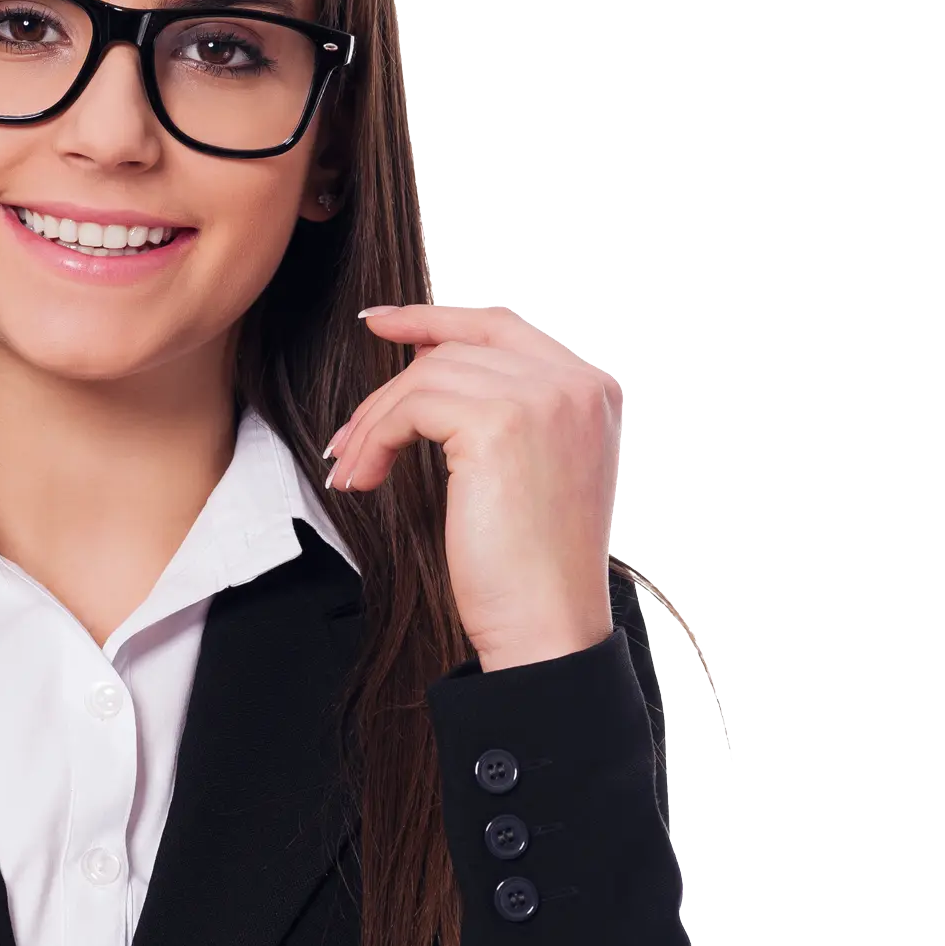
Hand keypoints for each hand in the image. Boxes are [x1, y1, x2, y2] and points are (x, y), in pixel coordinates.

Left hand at [324, 304, 621, 670]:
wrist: (547, 626)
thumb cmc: (534, 569)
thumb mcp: (537, 471)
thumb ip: (507, 411)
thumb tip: (429, 362)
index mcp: (595, 390)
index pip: (503, 325)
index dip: (437, 318)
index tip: (384, 324)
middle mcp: (577, 384)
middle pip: (458, 347)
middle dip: (392, 384)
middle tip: (349, 430)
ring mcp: (543, 398)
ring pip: (426, 376)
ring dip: (376, 423)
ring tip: (354, 469)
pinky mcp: (498, 423)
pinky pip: (411, 408)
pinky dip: (375, 440)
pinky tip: (363, 479)